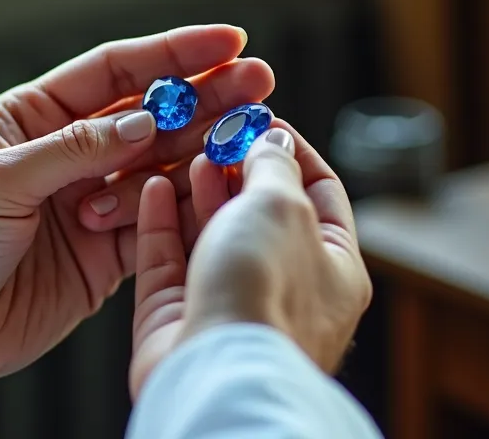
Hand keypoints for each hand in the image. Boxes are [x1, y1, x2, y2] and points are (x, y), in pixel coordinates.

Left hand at [0, 25, 274, 414]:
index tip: (227, 40)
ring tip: (252, 134)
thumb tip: (146, 121)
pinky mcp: (104, 253)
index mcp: (32, 117)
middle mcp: (67, 153)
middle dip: (207, 96)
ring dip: (206, 150)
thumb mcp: (1, 180)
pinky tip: (216, 189)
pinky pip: (157, 221)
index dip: (173, 53)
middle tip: (260, 83)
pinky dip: (186, 208)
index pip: (115, 71)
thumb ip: (77, 148)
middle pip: (151, 114)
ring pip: (162, 166)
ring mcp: (90, 202)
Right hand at [128, 122, 371, 399]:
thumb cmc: (266, 289)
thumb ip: (275, 167)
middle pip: (261, 214)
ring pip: (212, 236)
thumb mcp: (282, 205)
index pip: (321, 194)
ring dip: (200, 190)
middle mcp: (285, 290)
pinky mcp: (178, 318)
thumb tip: (272, 141)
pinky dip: (161, 221)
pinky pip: (168, 260)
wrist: (219, 369)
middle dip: (239, 168)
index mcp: (335, 269)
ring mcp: (230, 305)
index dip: (291, 152)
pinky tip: (154, 186)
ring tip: (188, 154)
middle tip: (216, 132)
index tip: (260, 119)